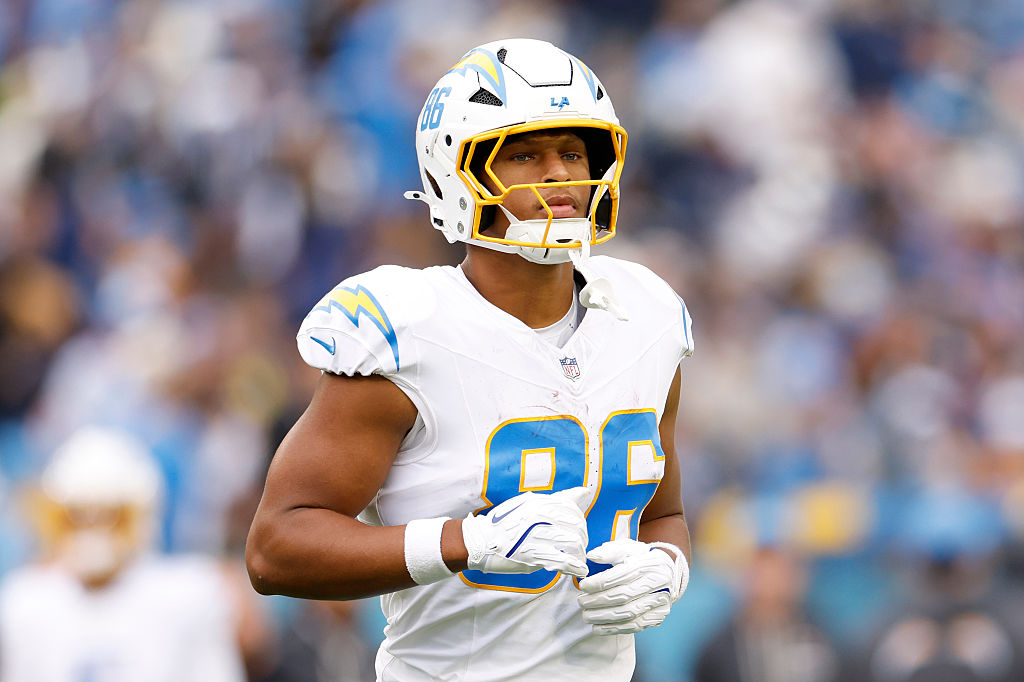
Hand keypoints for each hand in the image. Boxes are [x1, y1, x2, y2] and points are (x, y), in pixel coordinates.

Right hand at [462, 486, 590, 576]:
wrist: (480, 541)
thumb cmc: (504, 523)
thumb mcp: (528, 503)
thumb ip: (557, 499)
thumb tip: (584, 491)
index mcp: (541, 503)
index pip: (572, 509)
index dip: (579, 520)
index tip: (575, 529)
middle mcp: (542, 516)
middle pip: (577, 526)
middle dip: (581, 538)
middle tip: (576, 546)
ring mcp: (540, 535)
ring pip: (575, 544)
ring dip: (579, 553)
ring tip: (576, 558)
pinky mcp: (536, 555)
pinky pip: (565, 561)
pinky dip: (576, 567)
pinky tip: (579, 570)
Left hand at [578, 539, 688, 634]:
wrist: (668, 572)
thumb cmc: (642, 558)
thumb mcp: (628, 548)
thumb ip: (610, 551)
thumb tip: (591, 556)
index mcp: (649, 564)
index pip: (621, 575)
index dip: (600, 582)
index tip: (583, 586)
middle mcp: (658, 584)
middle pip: (624, 596)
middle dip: (598, 601)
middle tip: (581, 602)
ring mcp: (660, 602)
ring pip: (628, 613)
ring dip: (603, 617)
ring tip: (586, 615)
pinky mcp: (658, 616)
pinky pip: (634, 626)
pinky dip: (614, 629)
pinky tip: (598, 627)